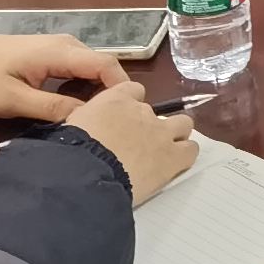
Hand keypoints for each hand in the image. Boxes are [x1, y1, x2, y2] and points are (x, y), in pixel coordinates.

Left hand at [0, 21, 125, 124]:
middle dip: (112, 94)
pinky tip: (75, 108)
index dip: (122, 89)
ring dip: (97, 93)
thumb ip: (51, 108)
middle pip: (104, 67)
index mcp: (60, 53)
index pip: (106, 65)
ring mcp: (59, 47)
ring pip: (92, 69)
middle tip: (110, 125)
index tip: (126, 116)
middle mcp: (67, 45)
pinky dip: (84, 88)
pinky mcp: (52, 54)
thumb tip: (87, 119)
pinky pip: (80, 69)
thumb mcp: (13, 100)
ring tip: (94, 120)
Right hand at [68, 79, 195, 205]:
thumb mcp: (72, 124)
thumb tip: (86, 126)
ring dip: (176, 135)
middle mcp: (143, 111)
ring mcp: (162, 132)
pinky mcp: (174, 156)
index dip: (132, 105)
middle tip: (140, 143)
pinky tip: (175, 165)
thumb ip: (87, 119)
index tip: (126, 120)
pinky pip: (191, 150)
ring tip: (164, 151)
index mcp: (116, 100)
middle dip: (152, 124)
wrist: (86, 173)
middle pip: (159, 110)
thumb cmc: (71, 150)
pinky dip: (185, 155)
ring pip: (183, 124)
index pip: (134, 90)